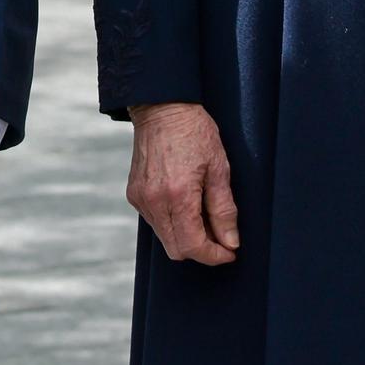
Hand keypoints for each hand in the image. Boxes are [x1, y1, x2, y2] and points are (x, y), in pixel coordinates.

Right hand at [126, 102, 238, 264]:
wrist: (162, 107)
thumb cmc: (194, 132)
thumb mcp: (219, 167)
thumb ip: (224, 209)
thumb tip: (230, 242)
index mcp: (178, 195)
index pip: (193, 246)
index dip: (214, 256)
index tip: (229, 252)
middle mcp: (154, 201)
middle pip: (176, 250)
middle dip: (201, 250)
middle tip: (220, 236)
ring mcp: (141, 199)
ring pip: (165, 238)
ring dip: (186, 236)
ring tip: (204, 214)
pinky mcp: (134, 194)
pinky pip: (155, 222)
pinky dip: (172, 223)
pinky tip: (185, 204)